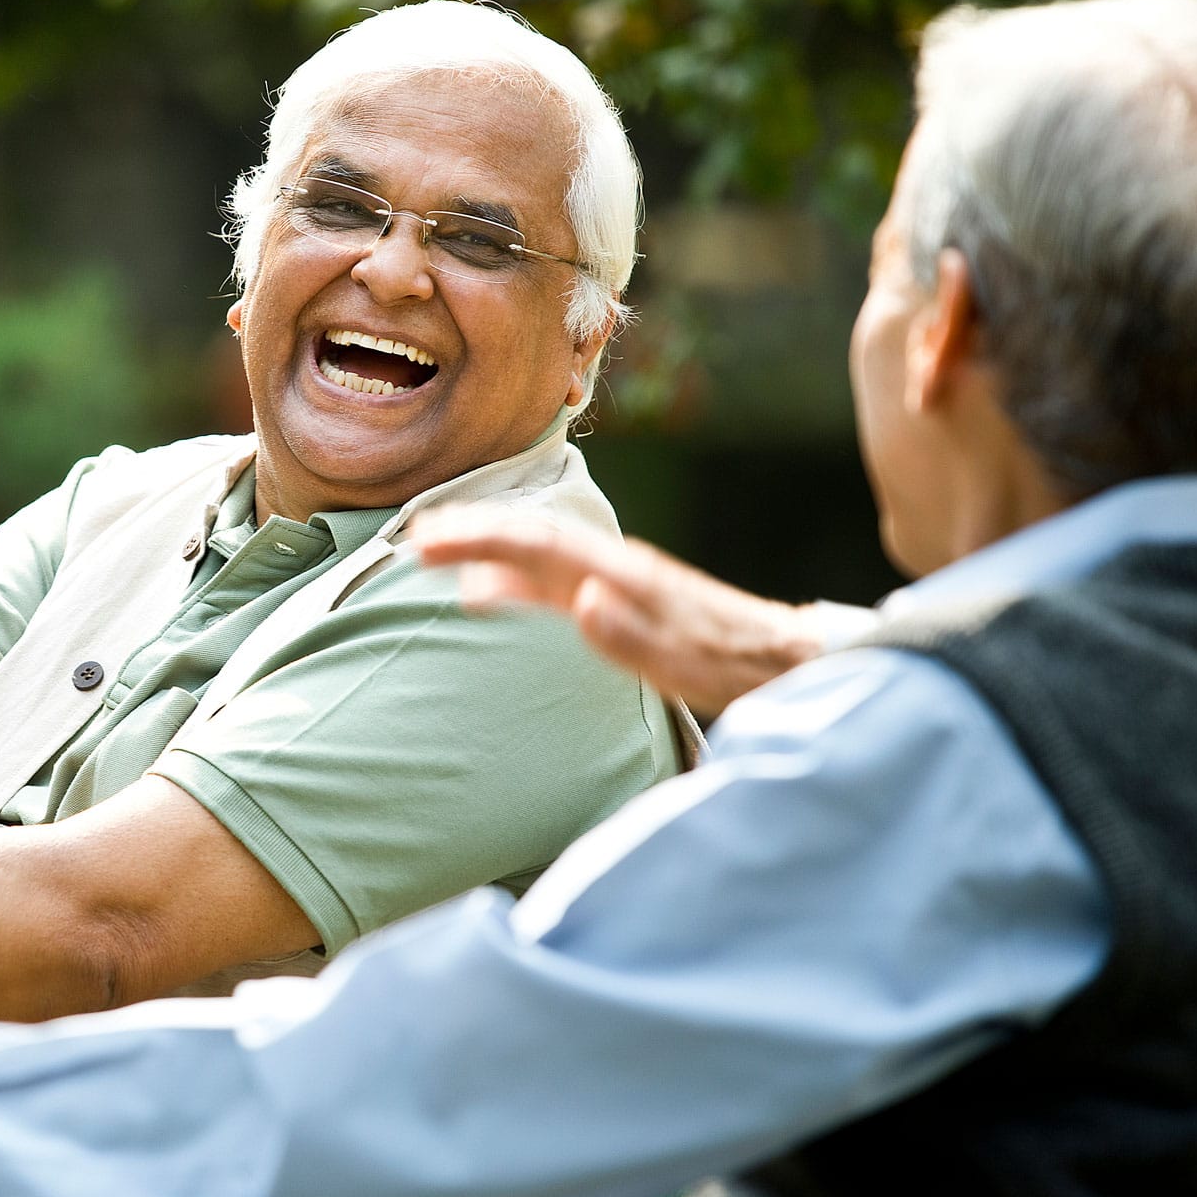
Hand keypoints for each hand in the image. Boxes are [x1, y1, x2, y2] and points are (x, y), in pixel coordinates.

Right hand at [412, 508, 828, 715]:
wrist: (782, 657)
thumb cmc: (734, 663)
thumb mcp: (686, 660)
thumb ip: (633, 635)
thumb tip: (582, 599)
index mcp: (623, 575)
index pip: (538, 545)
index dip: (480, 539)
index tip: (429, 540)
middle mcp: (614, 568)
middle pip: (531, 539)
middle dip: (471, 533)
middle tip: (414, 538)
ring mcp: (616, 582)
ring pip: (537, 555)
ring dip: (485, 550)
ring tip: (434, 553)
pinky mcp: (620, 601)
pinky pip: (551, 580)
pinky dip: (510, 577)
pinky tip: (488, 591)